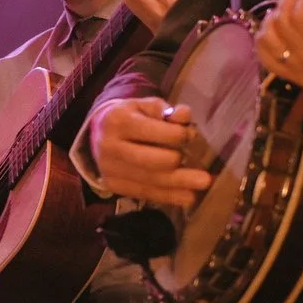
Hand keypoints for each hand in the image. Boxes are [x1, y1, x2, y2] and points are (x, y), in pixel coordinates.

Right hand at [86, 96, 215, 208]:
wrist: (97, 134)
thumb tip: (185, 116)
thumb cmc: (128, 117)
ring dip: (181, 184)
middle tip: (203, 169)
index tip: (190, 135)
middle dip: (180, 164)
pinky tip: (188, 196)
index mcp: (118, 121)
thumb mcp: (143, 106)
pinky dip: (169, 196)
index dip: (179, 135)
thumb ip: (164, 110)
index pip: (154, 132)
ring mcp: (110, 169)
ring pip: (152, 180)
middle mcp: (111, 147)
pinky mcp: (114, 186)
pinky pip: (146, 193)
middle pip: (153, 161)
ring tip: (205, 184)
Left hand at [254, 0, 302, 135]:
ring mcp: (297, 73)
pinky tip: (281, 31)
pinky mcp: (292, 78)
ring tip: (293, 15)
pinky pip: (264, 56)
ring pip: (266, 38)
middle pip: (281, 22)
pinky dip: (266, 38)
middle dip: (290, 4)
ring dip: (275, 19)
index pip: (300, 15)